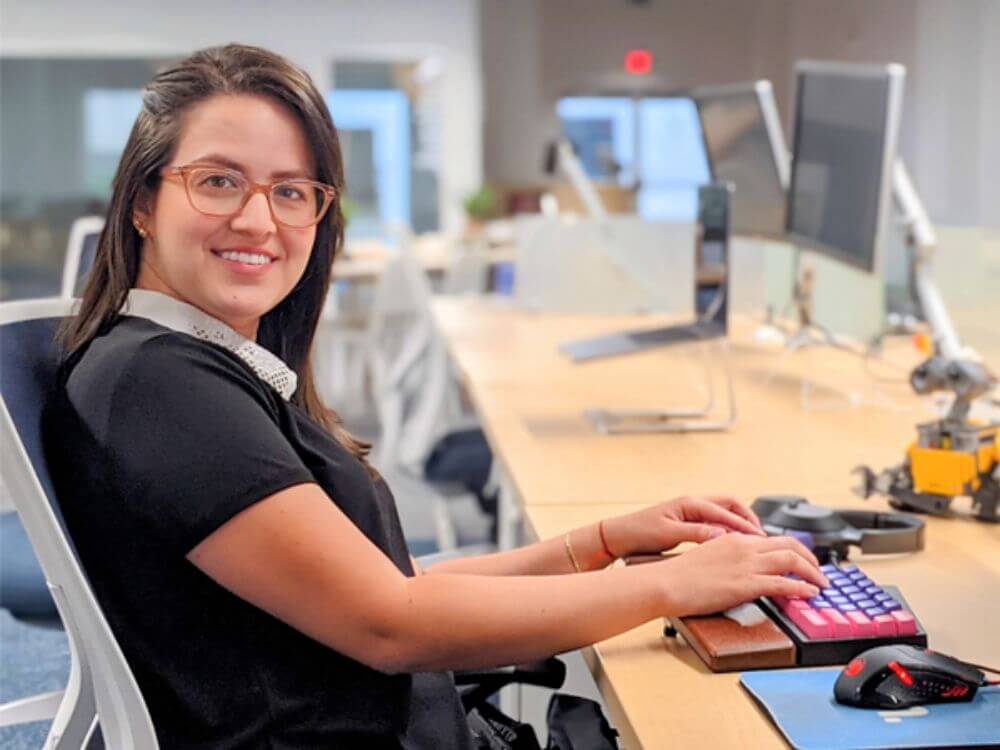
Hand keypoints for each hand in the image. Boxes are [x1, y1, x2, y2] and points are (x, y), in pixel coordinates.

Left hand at [601, 496, 764, 558]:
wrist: (618, 536)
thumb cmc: (639, 533)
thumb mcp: (668, 534)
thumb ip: (696, 533)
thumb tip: (722, 535)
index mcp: (689, 503)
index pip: (725, 510)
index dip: (744, 524)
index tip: (759, 537)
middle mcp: (692, 503)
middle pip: (730, 504)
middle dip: (748, 518)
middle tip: (761, 535)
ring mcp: (690, 511)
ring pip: (724, 512)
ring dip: (739, 523)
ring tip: (753, 539)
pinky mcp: (687, 521)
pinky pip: (715, 521)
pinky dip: (728, 529)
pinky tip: (733, 543)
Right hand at [654, 533, 828, 616]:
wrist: (666, 583)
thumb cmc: (679, 574)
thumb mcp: (707, 556)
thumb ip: (728, 557)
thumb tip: (740, 568)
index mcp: (734, 538)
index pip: (772, 538)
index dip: (793, 548)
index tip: (801, 559)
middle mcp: (744, 546)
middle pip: (789, 545)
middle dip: (810, 558)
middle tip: (819, 570)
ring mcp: (746, 565)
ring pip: (792, 561)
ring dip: (812, 572)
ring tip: (821, 583)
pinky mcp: (746, 584)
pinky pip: (783, 584)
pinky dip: (802, 588)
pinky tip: (810, 593)